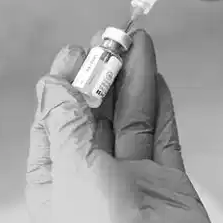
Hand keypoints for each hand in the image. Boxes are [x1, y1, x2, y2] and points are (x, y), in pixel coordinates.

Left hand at [25, 29, 211, 222]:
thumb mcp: (71, 172)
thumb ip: (65, 124)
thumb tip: (53, 84)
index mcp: (58, 181)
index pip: (56, 121)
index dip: (65, 83)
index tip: (77, 50)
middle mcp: (94, 179)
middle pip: (96, 115)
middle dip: (104, 75)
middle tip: (113, 38)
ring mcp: (134, 181)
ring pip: (132, 120)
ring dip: (135, 81)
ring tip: (138, 44)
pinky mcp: (169, 185)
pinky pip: (164, 137)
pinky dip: (162, 106)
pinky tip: (157, 78)